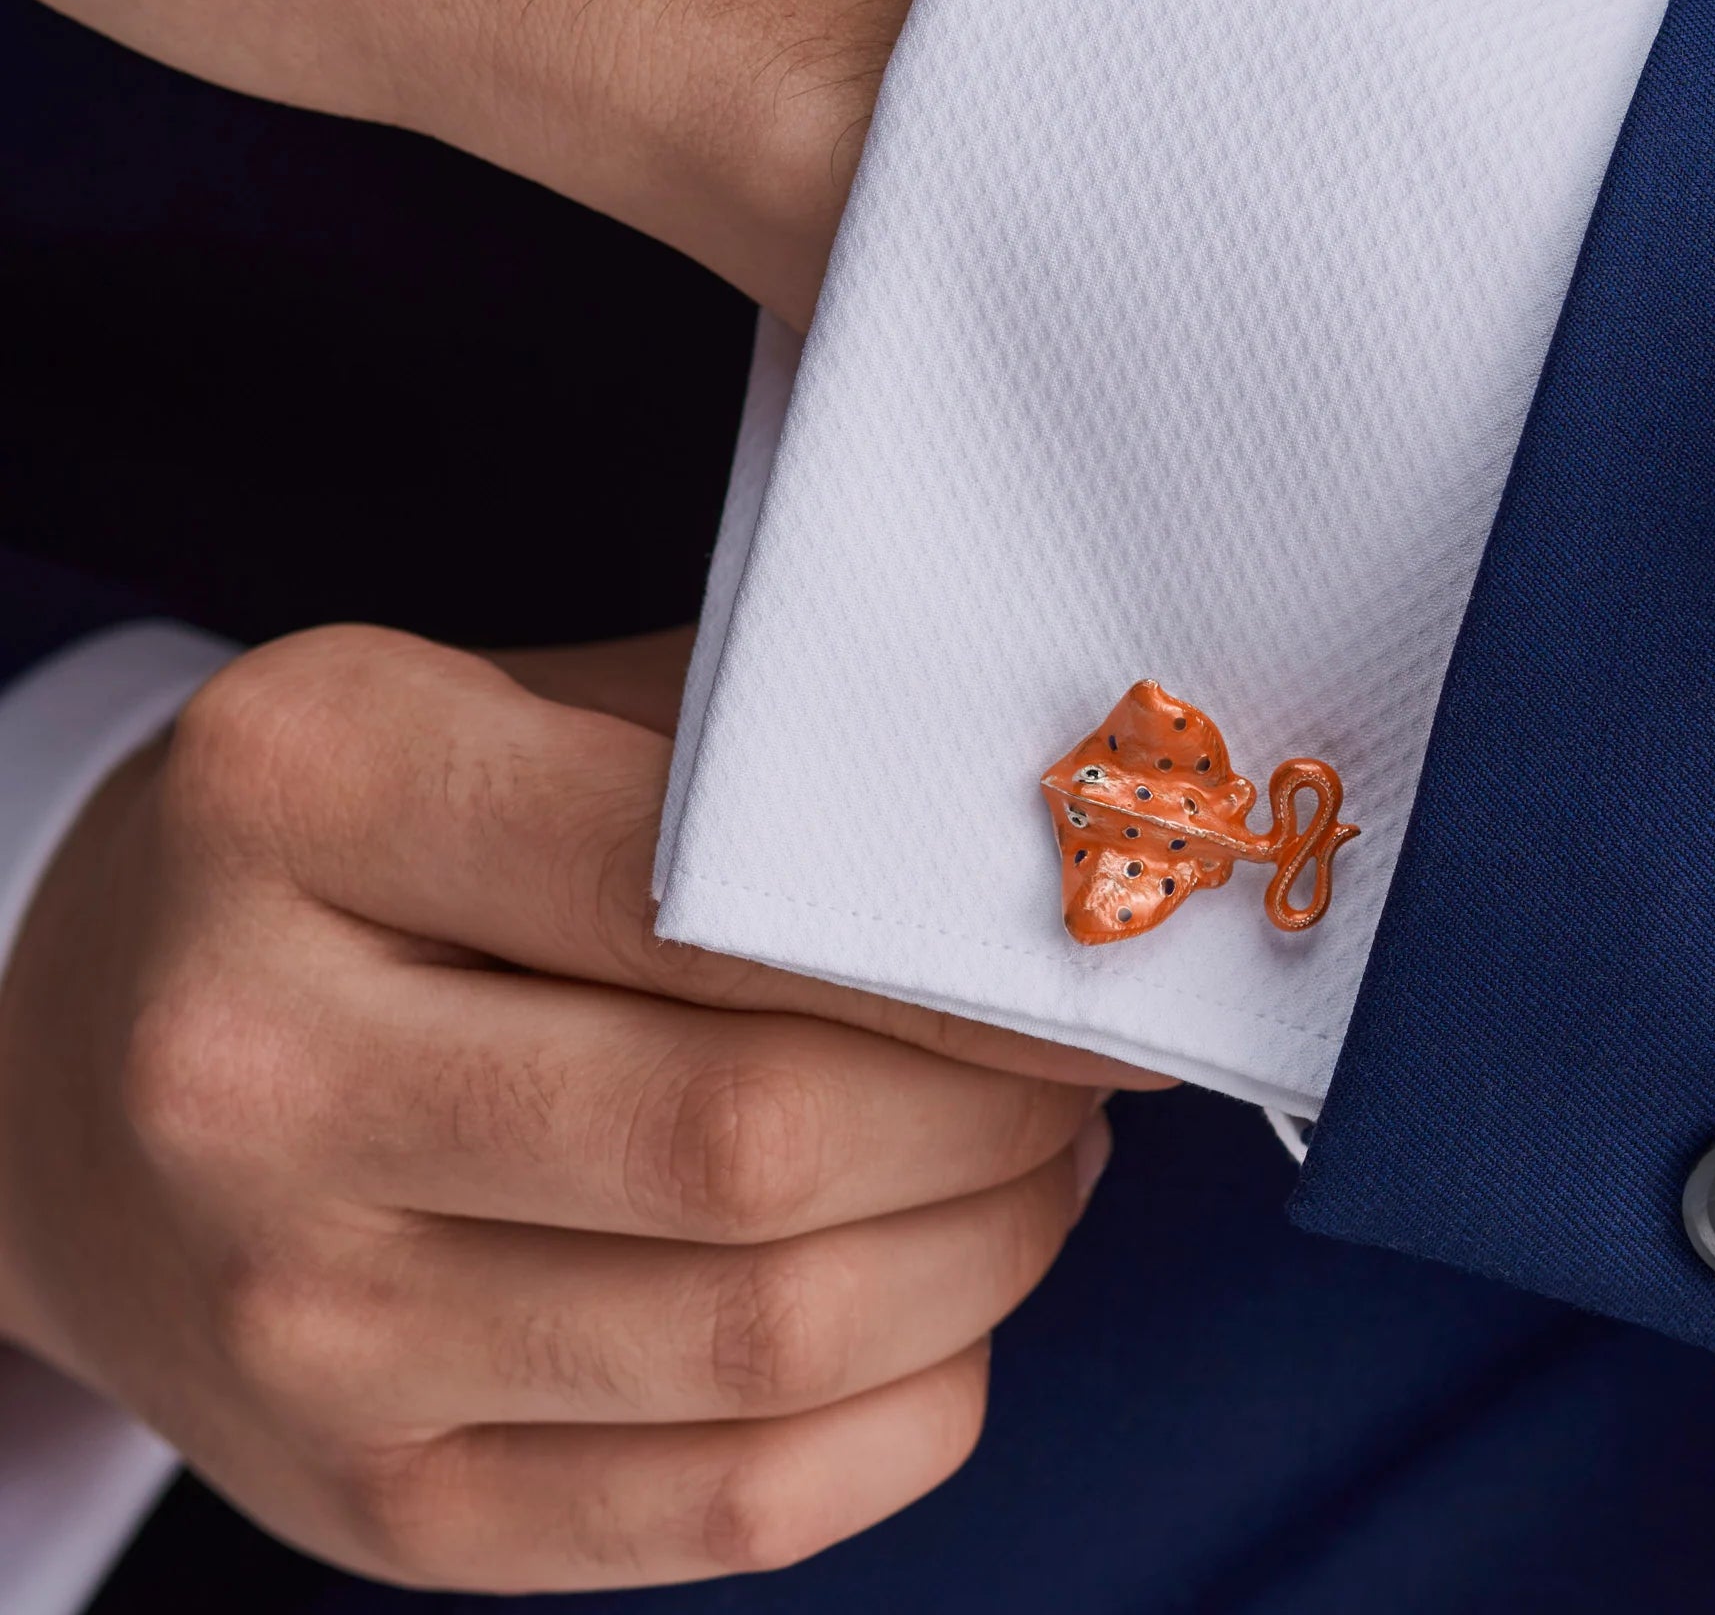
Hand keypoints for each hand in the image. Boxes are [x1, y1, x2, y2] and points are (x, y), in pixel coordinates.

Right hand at [0, 624, 1145, 1589]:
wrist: (91, 1071)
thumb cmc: (359, 852)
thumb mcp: (504, 708)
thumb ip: (746, 742)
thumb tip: (1026, 822)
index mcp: (305, 790)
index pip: (706, 884)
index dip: (961, 943)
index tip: (1113, 949)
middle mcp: (259, 1066)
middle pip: (752, 1137)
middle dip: (1002, 1110)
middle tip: (1088, 1059)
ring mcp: (301, 1320)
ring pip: (770, 1338)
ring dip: (988, 1249)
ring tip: (1041, 1160)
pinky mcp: (374, 1503)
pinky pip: (731, 1507)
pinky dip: (914, 1405)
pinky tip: (948, 1299)